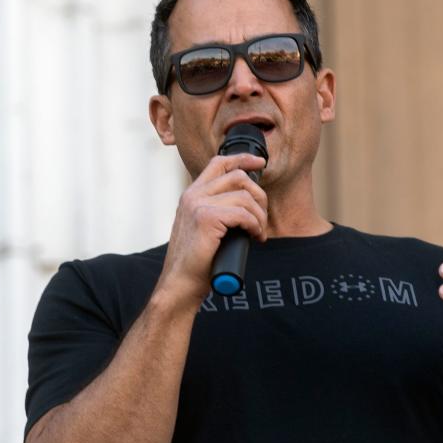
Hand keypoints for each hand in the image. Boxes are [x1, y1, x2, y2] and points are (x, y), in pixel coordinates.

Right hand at [157, 153, 268, 306]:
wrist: (180, 283)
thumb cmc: (196, 262)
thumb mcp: (203, 228)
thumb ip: (216, 211)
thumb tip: (246, 203)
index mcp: (192, 194)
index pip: (219, 163)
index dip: (242, 159)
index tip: (260, 163)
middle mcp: (193, 195)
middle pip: (238, 177)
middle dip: (259, 196)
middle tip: (262, 218)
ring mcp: (198, 205)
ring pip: (244, 197)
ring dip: (259, 216)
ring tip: (258, 233)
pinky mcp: (206, 218)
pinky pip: (243, 214)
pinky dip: (255, 225)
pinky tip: (255, 237)